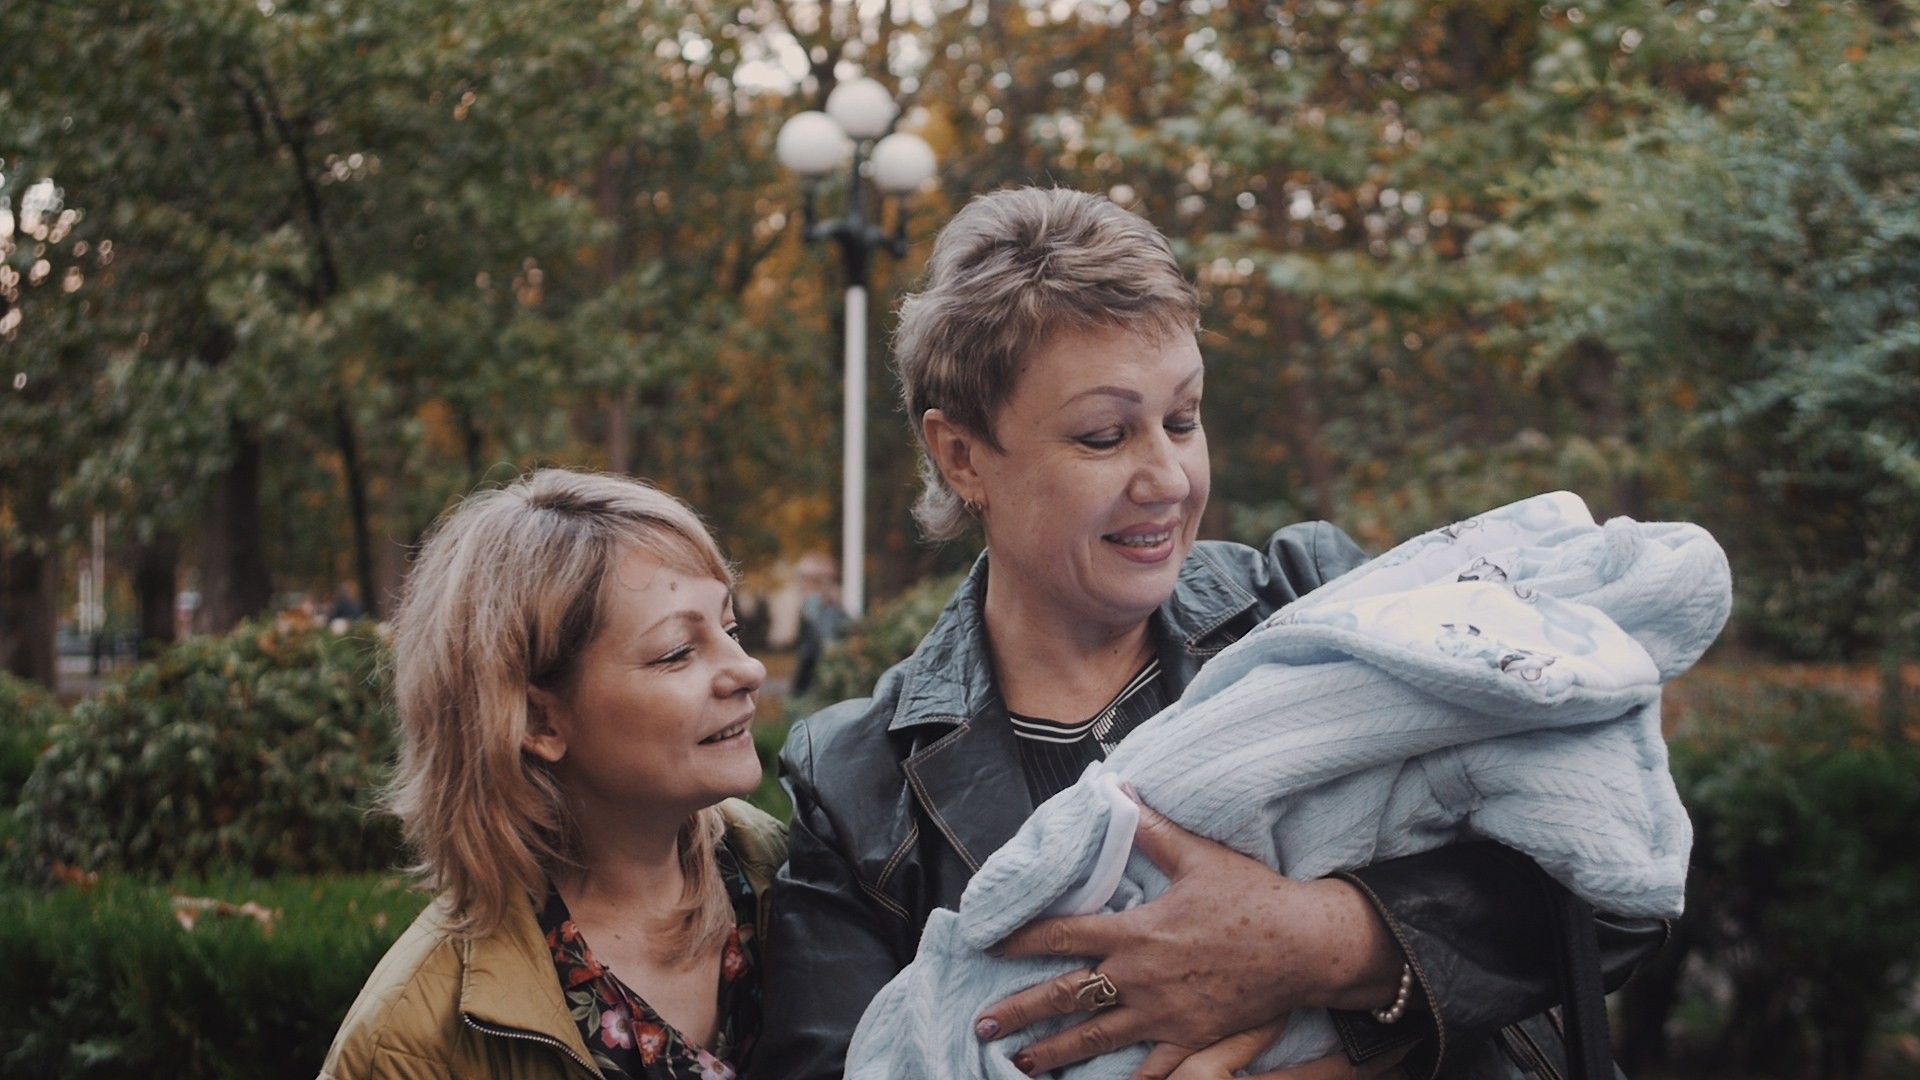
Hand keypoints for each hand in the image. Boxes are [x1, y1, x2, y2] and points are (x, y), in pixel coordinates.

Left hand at [975, 798, 1403, 1075]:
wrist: (1305, 947)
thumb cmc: (1253, 898)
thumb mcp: (1198, 856)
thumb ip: (1152, 830)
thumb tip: (1119, 793)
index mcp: (1135, 933)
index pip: (1063, 935)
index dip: (1022, 941)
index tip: (991, 947)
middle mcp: (1139, 978)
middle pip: (1067, 997)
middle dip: (1020, 1012)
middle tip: (983, 1024)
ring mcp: (1163, 1015)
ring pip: (1096, 1038)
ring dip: (1054, 1052)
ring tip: (1020, 1064)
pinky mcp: (1191, 1039)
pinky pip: (1151, 1069)